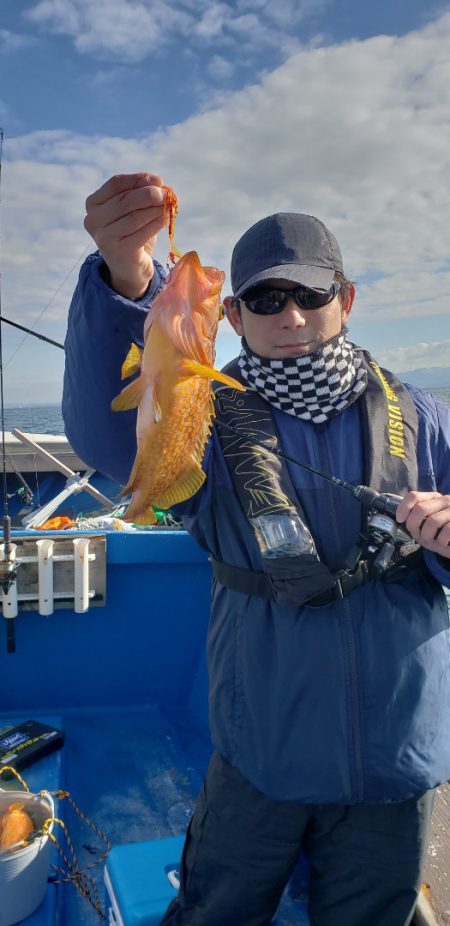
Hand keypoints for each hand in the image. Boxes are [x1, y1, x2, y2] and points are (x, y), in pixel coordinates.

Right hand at [84, 173, 165, 299]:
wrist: (129, 268)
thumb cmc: (131, 233)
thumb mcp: (131, 211)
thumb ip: (139, 195)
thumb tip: (160, 185)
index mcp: (93, 204)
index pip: (115, 184)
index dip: (138, 179)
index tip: (159, 180)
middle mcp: (93, 220)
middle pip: (125, 200)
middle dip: (150, 194)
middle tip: (168, 194)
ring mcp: (104, 237)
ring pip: (136, 216)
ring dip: (157, 209)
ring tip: (170, 206)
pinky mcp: (119, 252)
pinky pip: (143, 233)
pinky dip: (157, 223)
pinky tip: (167, 218)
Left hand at [396, 491, 449, 558]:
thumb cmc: (439, 535)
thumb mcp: (424, 526)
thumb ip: (414, 519)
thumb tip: (400, 518)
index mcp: (433, 498)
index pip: (414, 496)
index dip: (404, 507)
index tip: (400, 520)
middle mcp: (444, 501)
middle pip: (420, 509)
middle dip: (414, 525)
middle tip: (417, 536)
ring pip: (433, 521)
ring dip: (427, 536)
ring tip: (431, 541)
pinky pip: (446, 530)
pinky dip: (440, 541)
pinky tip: (442, 544)